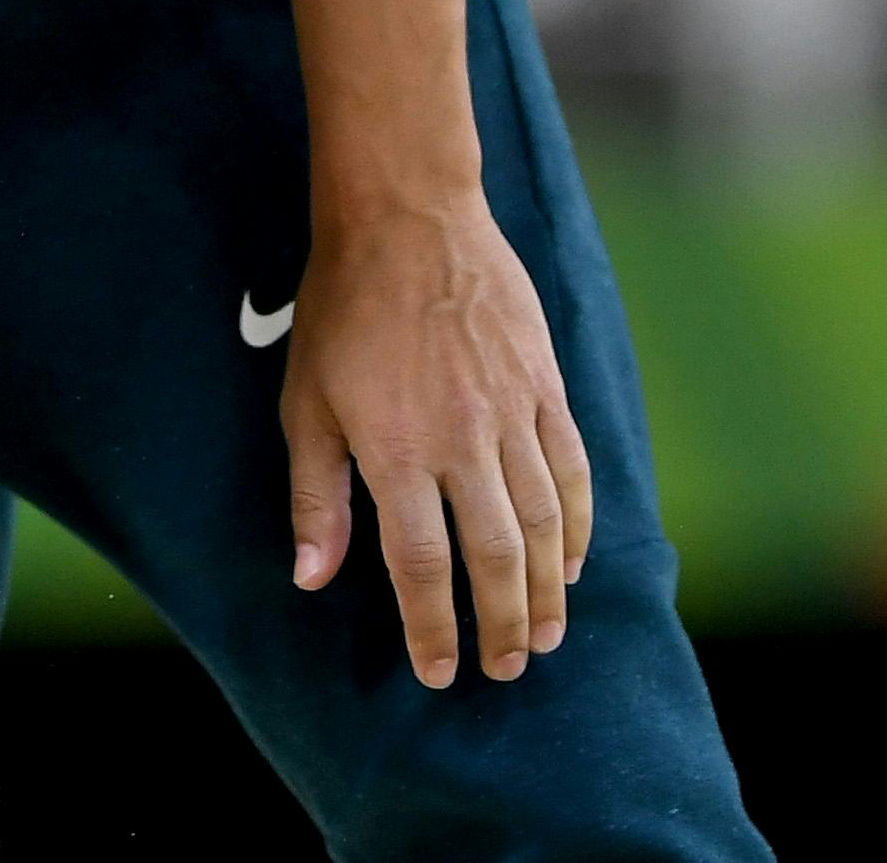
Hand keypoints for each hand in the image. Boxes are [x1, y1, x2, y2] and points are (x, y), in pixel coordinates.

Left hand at [277, 193, 593, 689]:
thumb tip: (313, 578)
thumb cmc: (343, 309)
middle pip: (497, 556)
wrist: (406, 215)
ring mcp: (514, 411)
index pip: (424, 566)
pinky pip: (574, 469)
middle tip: (505, 668)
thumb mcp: (306, 402)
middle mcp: (463, 439)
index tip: (440, 671)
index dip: (435, 627)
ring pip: (547, 522)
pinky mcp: (545, 385)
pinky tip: (574, 560)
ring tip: (547, 634)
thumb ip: (315, 495)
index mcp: (398, 451)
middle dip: (504, 624)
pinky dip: (580, 523)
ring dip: (550, 588)